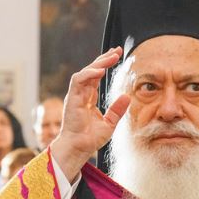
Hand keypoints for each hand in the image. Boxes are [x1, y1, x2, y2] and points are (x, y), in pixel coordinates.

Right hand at [50, 47, 131, 181]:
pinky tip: (100, 70)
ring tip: (112, 57)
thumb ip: (117, 110)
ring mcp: (75, 95)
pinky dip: (89, 73)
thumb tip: (126, 96)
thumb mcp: (110, 123)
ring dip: (98, 63)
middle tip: (117, 51)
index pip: (96, 76)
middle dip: (104, 59)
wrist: (79, 148)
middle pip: (91, 71)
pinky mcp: (72, 98)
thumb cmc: (90, 139)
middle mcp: (80, 94)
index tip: (118, 56)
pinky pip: (78, 80)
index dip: (106, 65)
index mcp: (87, 98)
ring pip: (85, 72)